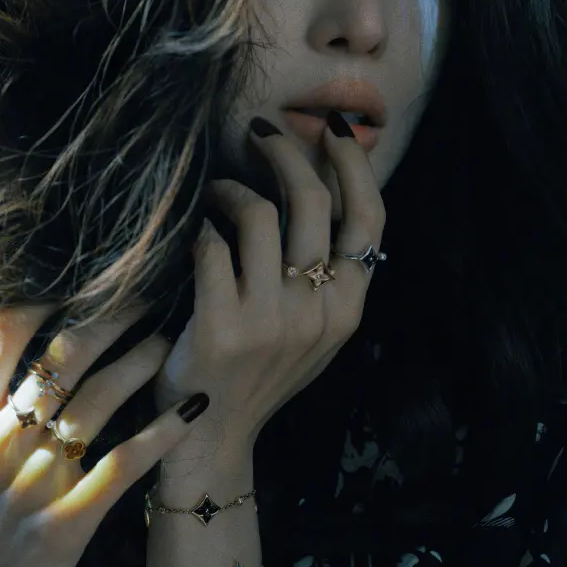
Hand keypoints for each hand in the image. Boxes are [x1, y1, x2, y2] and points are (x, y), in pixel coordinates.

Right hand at [0, 304, 208, 566]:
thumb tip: (15, 352)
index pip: (6, 332)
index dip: (50, 297)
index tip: (83, 283)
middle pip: (65, 353)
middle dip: (114, 316)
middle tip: (149, 295)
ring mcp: (33, 483)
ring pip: (101, 398)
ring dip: (144, 360)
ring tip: (172, 340)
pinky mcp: (67, 524)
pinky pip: (123, 463)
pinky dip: (161, 432)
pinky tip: (193, 408)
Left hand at [153, 113, 385, 468]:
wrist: (215, 437)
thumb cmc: (263, 375)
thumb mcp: (316, 333)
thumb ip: (330, 276)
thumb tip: (325, 191)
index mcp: (348, 309)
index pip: (369, 218)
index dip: (353, 164)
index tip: (332, 129)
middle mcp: (317, 312)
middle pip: (313, 202)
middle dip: (285, 150)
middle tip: (260, 131)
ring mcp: (270, 321)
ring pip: (259, 214)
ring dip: (232, 188)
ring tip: (217, 191)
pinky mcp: (220, 327)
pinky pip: (211, 245)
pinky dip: (201, 228)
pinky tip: (196, 232)